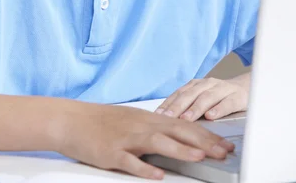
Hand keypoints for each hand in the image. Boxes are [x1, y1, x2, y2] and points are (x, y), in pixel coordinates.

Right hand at [58, 101, 233, 179]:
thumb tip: (179, 139)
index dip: (206, 135)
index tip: (224, 143)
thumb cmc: (101, 122)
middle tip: (223, 152)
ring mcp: (126, 138)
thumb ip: (155, 129)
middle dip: (203, 142)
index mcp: (147, 119)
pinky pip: (130, 161)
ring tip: (200, 158)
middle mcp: (140, 125)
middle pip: (176, 131)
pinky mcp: (111, 152)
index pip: (183, 125)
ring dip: (180, 150)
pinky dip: (144, 168)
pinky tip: (157, 175)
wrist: (71, 120)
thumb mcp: (132, 121)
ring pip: (157, 142)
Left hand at [155, 74, 249, 121]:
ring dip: (195, 108)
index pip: (179, 93)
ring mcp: (222, 89)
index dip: (168, 104)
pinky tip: (212, 115)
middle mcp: (207, 84)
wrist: (246, 88)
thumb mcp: (202, 98)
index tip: (157, 116)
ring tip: (186, 119)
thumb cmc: (220, 97)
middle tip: (167, 118)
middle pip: (190, 95)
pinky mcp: (237, 96)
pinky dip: (219, 109)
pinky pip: (227, 102)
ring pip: (207, 97)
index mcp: (196, 85)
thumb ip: (187, 105)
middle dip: (177, 107)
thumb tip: (166, 119)